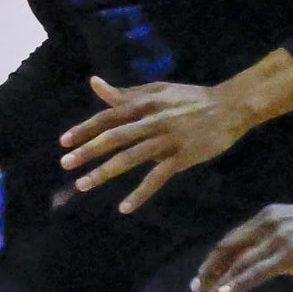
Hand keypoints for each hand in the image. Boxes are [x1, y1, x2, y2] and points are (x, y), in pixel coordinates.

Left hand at [59, 77, 250, 213]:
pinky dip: (140, 194)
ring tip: (83, 184)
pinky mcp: (182, 157)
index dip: (84, 129)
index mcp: (144, 103)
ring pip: (130, 158)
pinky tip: (124, 207)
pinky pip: (157, 178)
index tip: (63, 142)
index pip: (108, 116)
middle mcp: (152, 120)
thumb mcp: (157, 91)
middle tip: (65, 164)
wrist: (229, 107)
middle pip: (114, 137)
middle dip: (87, 151)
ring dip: (104, 172)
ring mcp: (167, 140)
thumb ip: (125, 94)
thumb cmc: (190, 99)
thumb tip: (94, 84)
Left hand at [191, 200, 292, 291]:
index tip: (202, 277)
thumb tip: (265, 265)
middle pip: (228, 250)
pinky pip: (257, 272)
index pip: (232, 240)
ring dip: (219, 284)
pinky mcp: (290, 253)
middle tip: (196, 290)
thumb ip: (279, 245)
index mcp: (268, 217)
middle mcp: (267, 223)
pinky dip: (238, 284)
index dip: (214, 260)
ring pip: (239, 264)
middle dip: (209, 272)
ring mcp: (278, 238)